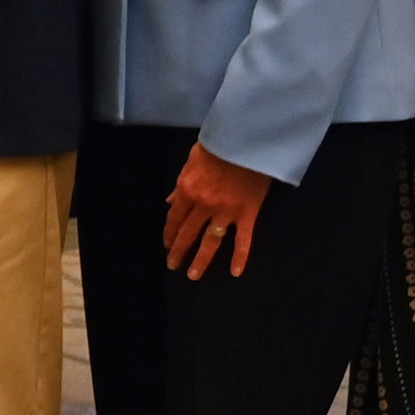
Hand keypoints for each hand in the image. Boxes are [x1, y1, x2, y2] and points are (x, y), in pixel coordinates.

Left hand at [162, 143, 271, 279]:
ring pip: (211, 241)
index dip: (169, 233)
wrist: (247, 139)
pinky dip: (240, 256)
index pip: (174, 218)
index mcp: (188, 190)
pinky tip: (235, 272)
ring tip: (193, 275)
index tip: (167, 244)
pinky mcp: (247, 213)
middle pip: (188, 233)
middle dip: (179, 250)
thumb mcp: (191, 160)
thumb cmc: (219, 145)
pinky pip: (243, 239)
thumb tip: (170, 202)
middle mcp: (204, 204)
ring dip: (201, 260)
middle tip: (173, 265)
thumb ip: (180, 184)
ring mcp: (226, 211)